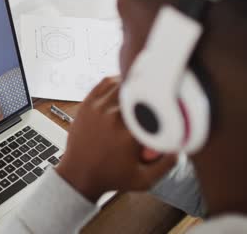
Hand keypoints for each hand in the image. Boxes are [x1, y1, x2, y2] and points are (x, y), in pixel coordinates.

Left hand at [56, 76, 175, 201]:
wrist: (79, 175)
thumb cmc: (110, 177)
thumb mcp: (144, 180)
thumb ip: (167, 164)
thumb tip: (181, 144)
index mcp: (129, 134)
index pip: (155, 106)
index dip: (165, 102)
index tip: (171, 103)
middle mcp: (113, 117)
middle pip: (140, 91)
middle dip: (151, 92)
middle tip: (157, 95)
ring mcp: (98, 108)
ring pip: (123, 83)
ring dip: (135, 85)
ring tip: (142, 90)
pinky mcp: (88, 104)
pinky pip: (105, 83)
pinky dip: (117, 80)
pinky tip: (124, 86)